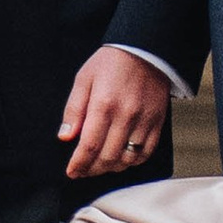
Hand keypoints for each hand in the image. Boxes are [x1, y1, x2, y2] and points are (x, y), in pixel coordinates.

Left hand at [61, 46, 168, 178]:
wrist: (146, 50)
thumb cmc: (112, 63)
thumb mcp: (84, 79)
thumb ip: (74, 110)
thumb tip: (65, 137)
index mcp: (103, 104)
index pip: (89, 145)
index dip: (79, 164)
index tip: (72, 172)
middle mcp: (126, 115)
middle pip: (108, 157)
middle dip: (92, 170)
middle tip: (83, 171)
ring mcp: (144, 121)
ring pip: (127, 159)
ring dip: (111, 168)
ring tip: (100, 165)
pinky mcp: (157, 122)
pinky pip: (146, 153)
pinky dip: (132, 162)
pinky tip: (121, 159)